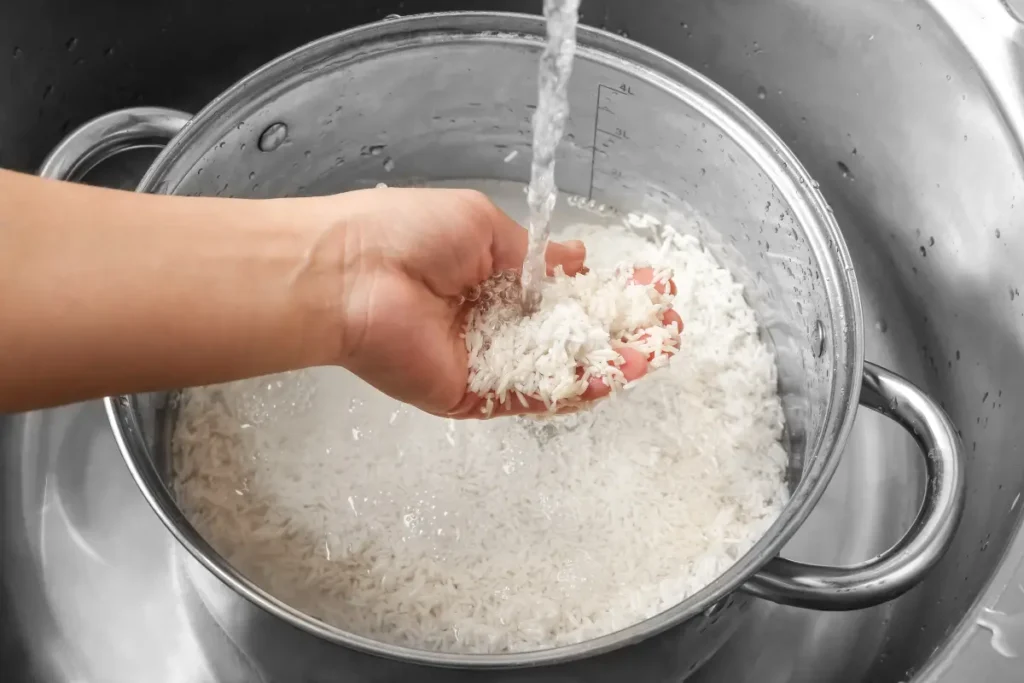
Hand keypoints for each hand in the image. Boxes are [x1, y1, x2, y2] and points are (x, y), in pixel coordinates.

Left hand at [323, 187, 681, 417]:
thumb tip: (572, 260)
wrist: (351, 273)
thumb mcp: (481, 225)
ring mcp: (486, 364)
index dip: (606, 290)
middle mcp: (494, 324)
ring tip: (657, 351)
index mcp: (493, 279)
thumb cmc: (406, 233)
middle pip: (568, 337)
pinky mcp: (473, 397)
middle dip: (620, 330)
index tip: (647, 283)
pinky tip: (616, 376)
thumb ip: (531, 254)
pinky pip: (531, 398)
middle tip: (666, 325)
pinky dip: (575, 390)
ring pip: (559, 372)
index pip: (562, 293)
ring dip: (611, 363)